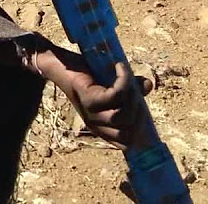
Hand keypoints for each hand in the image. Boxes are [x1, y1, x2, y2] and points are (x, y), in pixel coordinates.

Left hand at [32, 48, 154, 149]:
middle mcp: (96, 125)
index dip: (139, 129)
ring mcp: (91, 114)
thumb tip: (149, 86)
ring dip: (132, 96)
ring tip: (127, 79)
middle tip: (134, 89)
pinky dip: (124, 81)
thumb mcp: (113, 84)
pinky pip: (116, 96)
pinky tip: (120, 67)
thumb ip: (131, 89)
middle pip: (129, 131)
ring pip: (123, 116)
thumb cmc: (86, 74)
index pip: (126, 143)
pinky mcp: (89, 99)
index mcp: (101, 127)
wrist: (59, 63)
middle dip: (139, 111)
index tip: (142, 109)